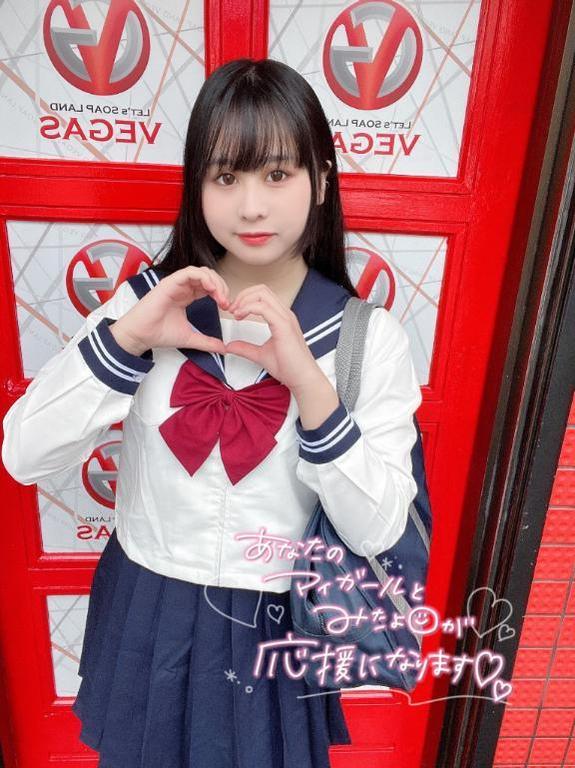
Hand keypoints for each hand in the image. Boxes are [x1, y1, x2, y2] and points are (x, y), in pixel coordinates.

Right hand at [111, 266, 230, 354]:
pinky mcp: (170, 282)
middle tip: (226, 302)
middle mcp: (182, 288)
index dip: (221, 293)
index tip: (227, 307)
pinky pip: (190, 272)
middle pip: (209, 277)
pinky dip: (203, 278)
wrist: (141, 336)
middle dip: (222, 287)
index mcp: (187, 296)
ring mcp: (176, 284)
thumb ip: (207, 342)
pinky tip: (210, 289)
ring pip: (201, 272)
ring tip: (220, 296)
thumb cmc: (159, 334)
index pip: (209, 287)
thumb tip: (223, 348)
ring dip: (215, 282)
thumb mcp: (190, 338)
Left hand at [225, 284, 322, 390]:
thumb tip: (230, 346)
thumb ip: (245, 348)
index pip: (263, 295)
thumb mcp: (260, 355)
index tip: (234, 312)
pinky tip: (240, 316)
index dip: (245, 299)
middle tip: (232, 309)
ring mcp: (285, 318)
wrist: (302, 378)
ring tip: (235, 313)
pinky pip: (263, 307)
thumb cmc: (289, 367)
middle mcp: (284, 314)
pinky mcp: (283, 325)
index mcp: (281, 318)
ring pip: (262, 294)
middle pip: (261, 289)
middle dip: (242, 295)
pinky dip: (248, 308)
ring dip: (244, 300)